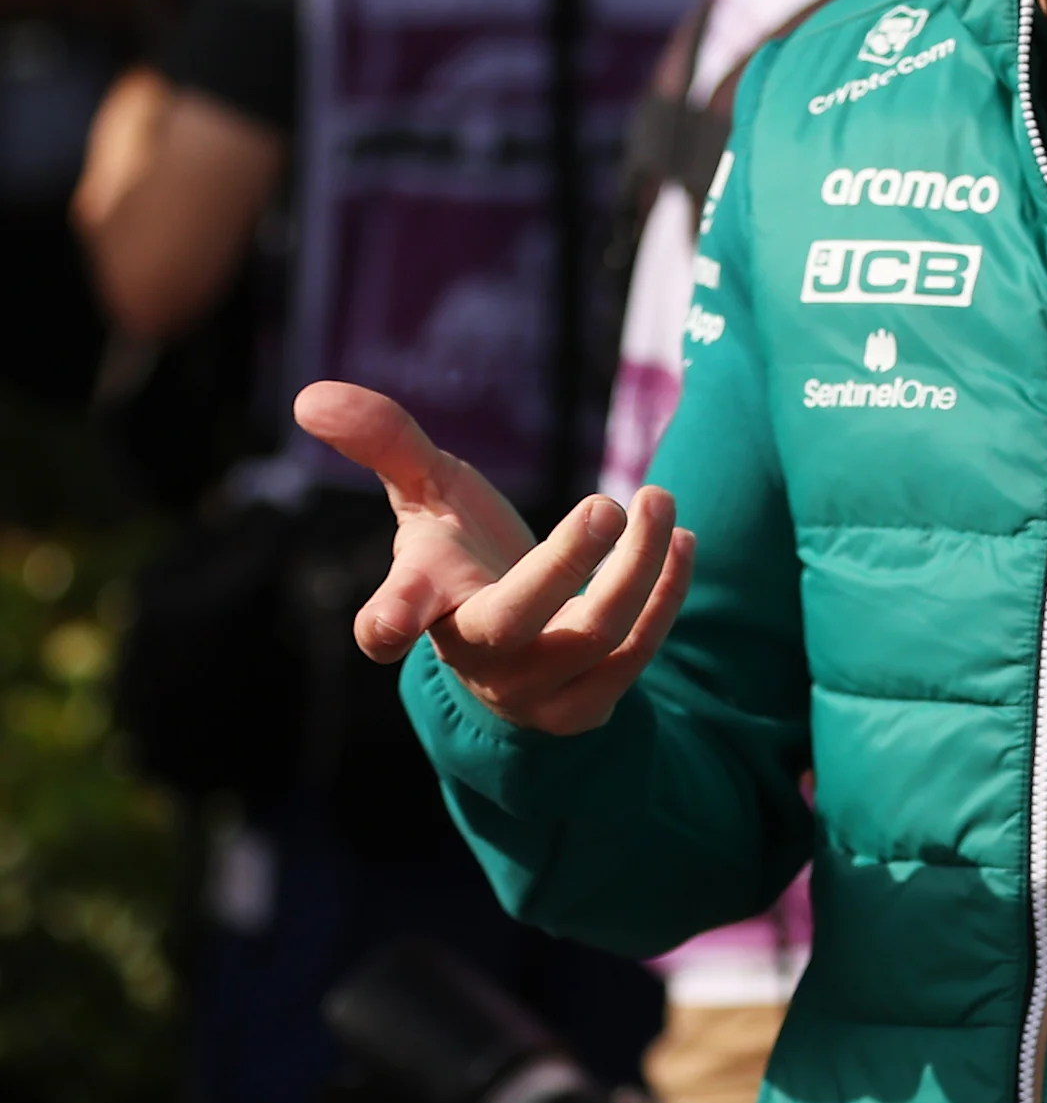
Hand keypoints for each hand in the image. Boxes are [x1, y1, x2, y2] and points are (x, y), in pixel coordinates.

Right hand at [296, 380, 694, 736]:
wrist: (511, 646)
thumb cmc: (460, 556)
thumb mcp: (426, 495)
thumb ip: (384, 441)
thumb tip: (310, 394)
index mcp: (424, 604)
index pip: (390, 622)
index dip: (386, 623)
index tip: (385, 628)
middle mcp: (474, 657)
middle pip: (515, 620)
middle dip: (565, 563)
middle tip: (605, 505)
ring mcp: (530, 691)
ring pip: (595, 634)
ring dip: (640, 564)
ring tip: (657, 498)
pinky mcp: (584, 708)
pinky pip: (637, 655)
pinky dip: (666, 593)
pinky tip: (681, 540)